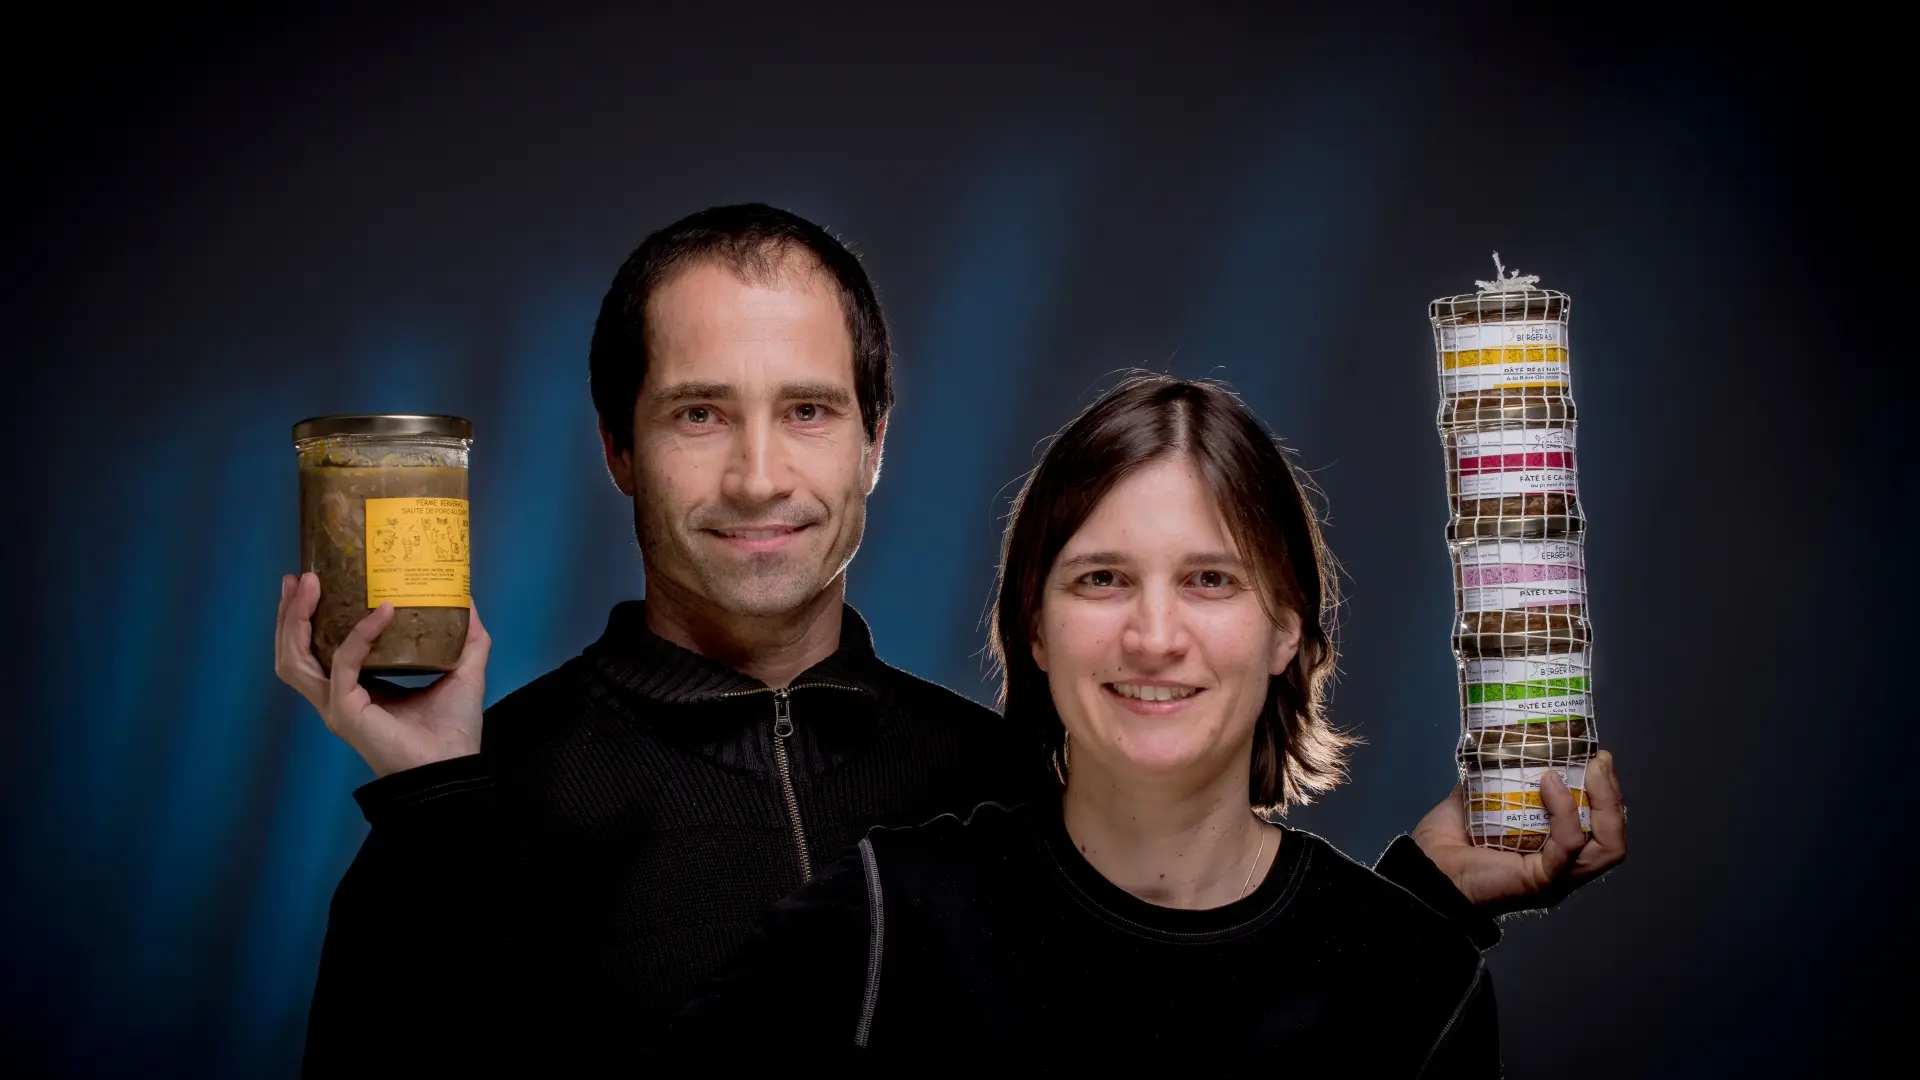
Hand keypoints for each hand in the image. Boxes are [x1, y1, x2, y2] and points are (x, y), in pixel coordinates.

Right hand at [274, 571, 489, 777]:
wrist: (455, 768)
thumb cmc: (453, 730)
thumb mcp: (461, 671)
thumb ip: (464, 637)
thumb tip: (466, 600)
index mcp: (355, 689)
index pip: (315, 649)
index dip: (305, 618)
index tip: (311, 581)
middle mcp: (337, 697)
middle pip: (293, 652)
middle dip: (290, 613)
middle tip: (300, 578)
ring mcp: (337, 706)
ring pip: (297, 660)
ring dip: (297, 621)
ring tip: (310, 586)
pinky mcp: (347, 712)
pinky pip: (344, 665)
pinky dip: (359, 636)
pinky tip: (382, 613)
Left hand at [1411, 750, 1626, 914]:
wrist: (1424, 870)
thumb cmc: (1447, 844)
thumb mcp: (1478, 801)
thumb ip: (1496, 781)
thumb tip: (1501, 748)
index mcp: (1553, 852)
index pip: (1600, 827)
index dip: (1606, 794)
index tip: (1596, 757)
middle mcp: (1563, 868)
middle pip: (1612, 838)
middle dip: (1612, 796)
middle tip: (1599, 761)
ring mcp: (1556, 877)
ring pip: (1607, 847)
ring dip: (1603, 803)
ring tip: (1590, 770)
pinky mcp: (1541, 880)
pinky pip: (1568, 846)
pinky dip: (1565, 812)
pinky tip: (1550, 784)